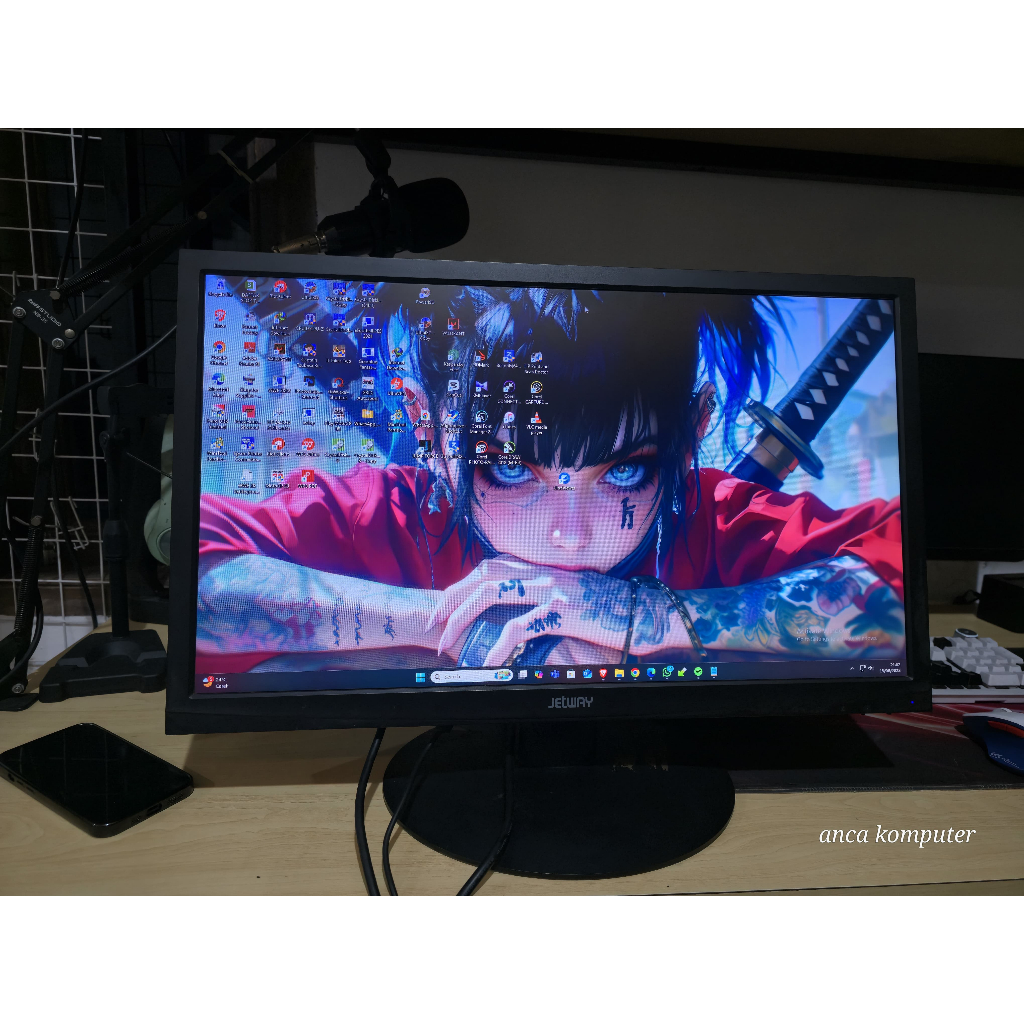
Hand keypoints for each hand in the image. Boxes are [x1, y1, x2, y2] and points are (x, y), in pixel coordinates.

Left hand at [428, 558, 681, 666]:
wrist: (645, 615)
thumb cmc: (611, 610)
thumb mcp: (573, 595)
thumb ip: (545, 595)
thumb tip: (518, 609)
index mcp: (545, 568)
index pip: (492, 565)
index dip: (464, 582)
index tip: (446, 602)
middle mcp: (544, 573)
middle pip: (484, 575)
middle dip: (453, 598)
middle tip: (435, 622)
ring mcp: (552, 590)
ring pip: (491, 595)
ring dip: (463, 619)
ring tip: (448, 643)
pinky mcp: (561, 612)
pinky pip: (518, 628)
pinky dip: (497, 645)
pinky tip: (485, 660)